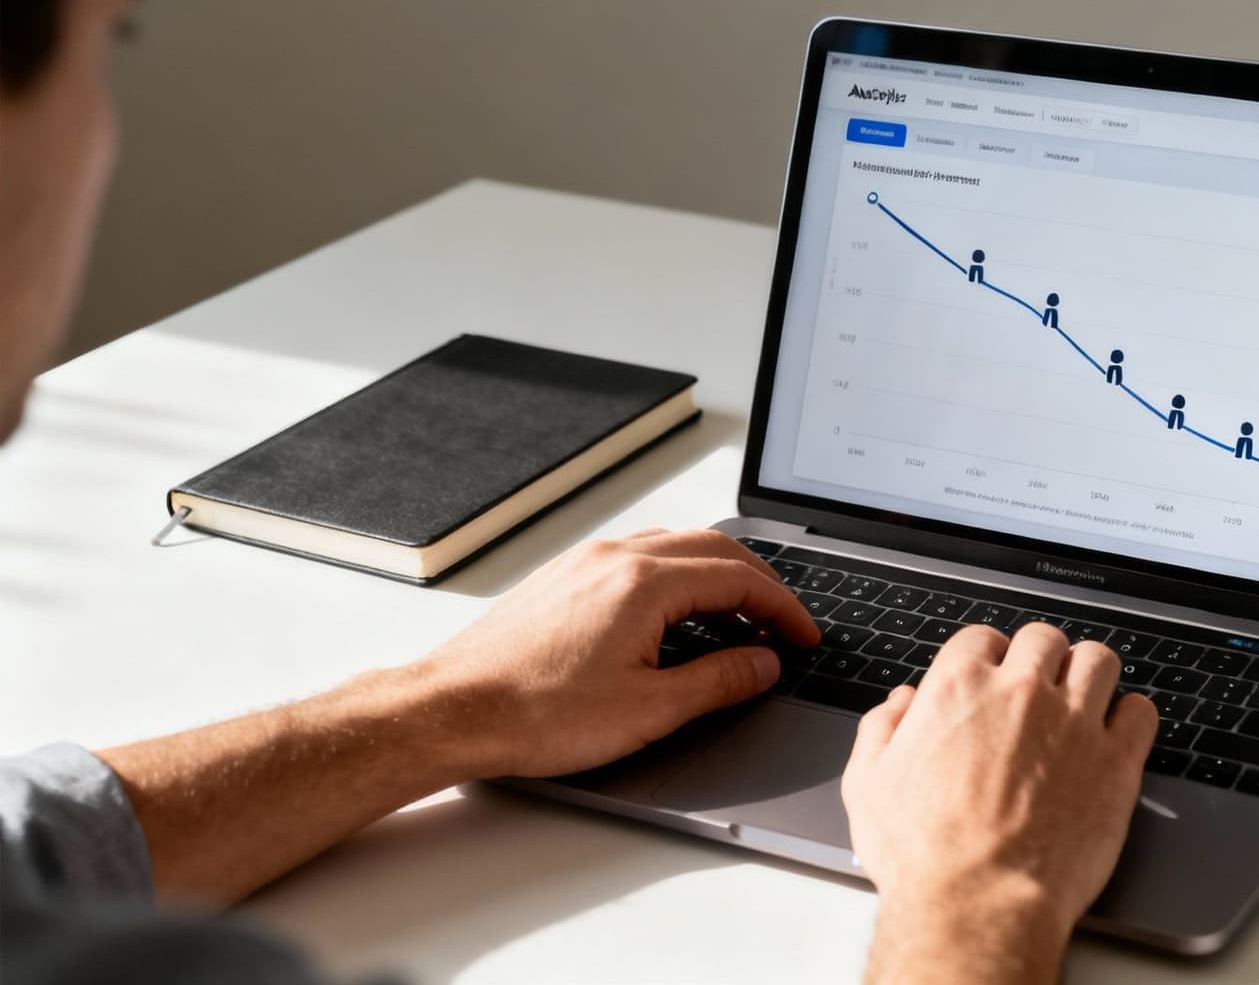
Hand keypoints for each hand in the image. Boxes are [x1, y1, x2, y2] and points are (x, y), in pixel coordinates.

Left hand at [418, 528, 818, 778]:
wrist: (453, 710)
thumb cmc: (534, 713)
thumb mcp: (648, 710)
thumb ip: (719, 682)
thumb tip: (763, 664)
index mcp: (644, 583)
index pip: (740, 578)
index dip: (783, 609)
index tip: (804, 637)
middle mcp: (616, 558)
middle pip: (715, 548)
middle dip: (760, 584)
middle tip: (785, 624)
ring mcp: (587, 561)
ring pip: (676, 547)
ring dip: (719, 575)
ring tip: (741, 619)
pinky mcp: (566, 576)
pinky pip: (641, 556)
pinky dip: (679, 576)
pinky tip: (680, 614)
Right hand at [842, 623, 1156, 982]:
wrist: (978, 905)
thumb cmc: (923, 856)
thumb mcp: (868, 786)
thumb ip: (881, 730)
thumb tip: (900, 704)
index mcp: (959, 688)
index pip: (983, 638)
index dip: (988, 659)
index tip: (993, 679)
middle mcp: (1021, 693)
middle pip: (1044, 639)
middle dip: (1040, 660)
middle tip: (1038, 691)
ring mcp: (1074, 723)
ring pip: (1099, 661)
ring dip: (1089, 675)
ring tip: (1082, 702)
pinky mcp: (1116, 762)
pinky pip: (1141, 711)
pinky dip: (1131, 717)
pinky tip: (1116, 735)